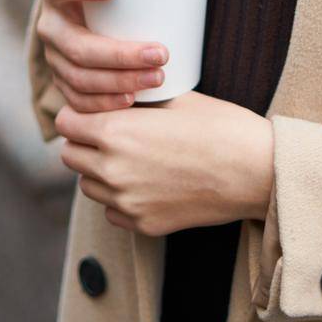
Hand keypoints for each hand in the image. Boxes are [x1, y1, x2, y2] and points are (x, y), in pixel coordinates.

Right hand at [36, 0, 170, 109]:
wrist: (87, 15)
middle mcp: (51, 26)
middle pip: (79, 46)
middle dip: (122, 54)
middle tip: (161, 54)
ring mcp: (54, 58)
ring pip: (80, 77)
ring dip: (120, 81)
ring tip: (157, 77)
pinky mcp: (62, 82)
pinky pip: (78, 100)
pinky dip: (105, 102)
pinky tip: (131, 98)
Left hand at [54, 90, 274, 235]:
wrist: (256, 171)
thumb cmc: (220, 126)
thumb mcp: (173, 99)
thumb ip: (135, 101)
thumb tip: (115, 96)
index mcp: (116, 132)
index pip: (66, 123)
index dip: (77, 114)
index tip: (90, 111)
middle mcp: (113, 170)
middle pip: (70, 157)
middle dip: (84, 142)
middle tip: (108, 132)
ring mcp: (127, 202)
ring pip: (88, 186)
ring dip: (99, 171)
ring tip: (130, 157)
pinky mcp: (144, 225)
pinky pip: (113, 211)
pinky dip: (120, 198)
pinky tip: (146, 182)